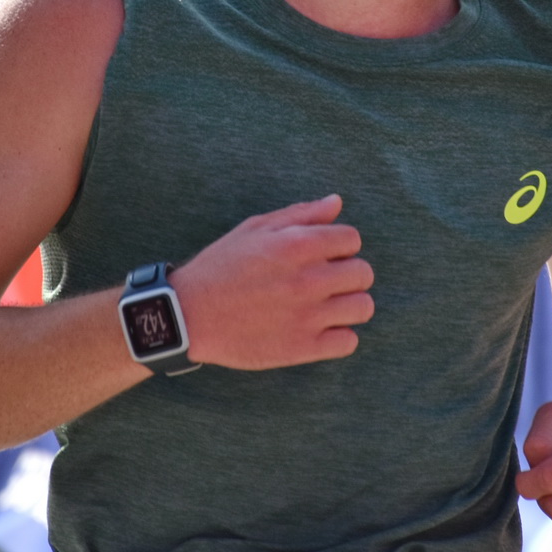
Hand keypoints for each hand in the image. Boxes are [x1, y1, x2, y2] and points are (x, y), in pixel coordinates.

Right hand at [173, 194, 373, 370]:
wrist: (187, 315)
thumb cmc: (220, 267)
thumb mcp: (254, 229)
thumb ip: (300, 214)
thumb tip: (337, 203)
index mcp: (297, 245)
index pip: (352, 239)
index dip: (339, 246)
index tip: (322, 256)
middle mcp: (308, 279)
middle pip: (364, 274)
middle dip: (348, 274)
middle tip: (324, 282)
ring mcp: (307, 316)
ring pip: (363, 308)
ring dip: (349, 305)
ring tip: (327, 306)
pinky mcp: (302, 348)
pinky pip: (348, 342)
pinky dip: (339, 336)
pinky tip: (319, 330)